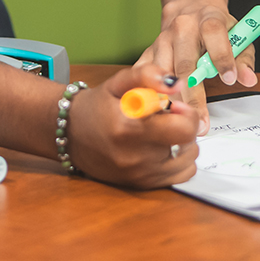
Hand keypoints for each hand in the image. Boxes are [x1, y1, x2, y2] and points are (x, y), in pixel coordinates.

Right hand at [66, 65, 200, 188]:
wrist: (70, 134)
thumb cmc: (95, 108)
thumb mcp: (117, 82)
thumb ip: (147, 75)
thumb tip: (175, 83)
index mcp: (130, 129)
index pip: (183, 129)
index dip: (186, 114)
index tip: (174, 106)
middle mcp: (136, 157)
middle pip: (188, 145)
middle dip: (183, 127)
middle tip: (166, 118)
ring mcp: (140, 175)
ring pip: (189, 162)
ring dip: (182, 146)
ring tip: (162, 133)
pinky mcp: (142, 185)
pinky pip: (179, 176)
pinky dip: (177, 162)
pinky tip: (162, 149)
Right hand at [139, 0, 258, 128]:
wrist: (189, 9)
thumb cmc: (216, 28)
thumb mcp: (237, 36)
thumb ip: (243, 59)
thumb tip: (249, 80)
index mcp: (208, 18)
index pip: (214, 33)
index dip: (222, 56)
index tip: (229, 79)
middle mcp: (182, 27)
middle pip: (184, 62)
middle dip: (192, 95)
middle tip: (200, 121)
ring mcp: (162, 39)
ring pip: (162, 72)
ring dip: (171, 99)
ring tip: (179, 121)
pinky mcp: (149, 51)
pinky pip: (143, 74)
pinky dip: (149, 93)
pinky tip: (157, 112)